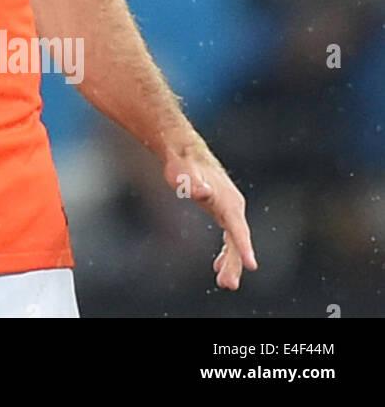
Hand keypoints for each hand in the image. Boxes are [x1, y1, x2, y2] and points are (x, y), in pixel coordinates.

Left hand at [163, 140, 257, 289]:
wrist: (183, 151)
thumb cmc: (182, 163)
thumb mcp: (184, 174)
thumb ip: (193, 184)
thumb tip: (202, 192)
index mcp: (228, 201)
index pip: (238, 229)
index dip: (244, 247)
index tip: (252, 266)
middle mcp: (234, 207)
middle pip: (238, 239)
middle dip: (236, 263)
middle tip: (227, 284)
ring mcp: (230, 209)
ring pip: (235, 240)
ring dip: (232, 262)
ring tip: (224, 282)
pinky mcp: (223, 211)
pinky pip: (230, 237)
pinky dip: (227, 252)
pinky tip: (219, 265)